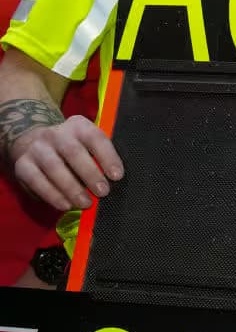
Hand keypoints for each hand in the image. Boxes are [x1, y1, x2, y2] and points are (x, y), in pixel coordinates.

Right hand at [7, 113, 123, 212]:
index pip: (95, 137)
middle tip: (103, 192)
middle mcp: (55, 134)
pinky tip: (65, 205)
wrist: (33, 143)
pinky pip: (36, 181)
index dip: (107, 157)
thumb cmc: (72, 149)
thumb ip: (99, 158)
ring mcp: (37, 148)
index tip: (117, 176)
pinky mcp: (22, 165)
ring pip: (53, 167)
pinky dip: (52, 195)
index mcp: (78, 126)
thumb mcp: (87, 145)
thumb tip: (113, 181)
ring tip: (85, 203)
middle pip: (73, 152)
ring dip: (71, 188)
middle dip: (89, 174)